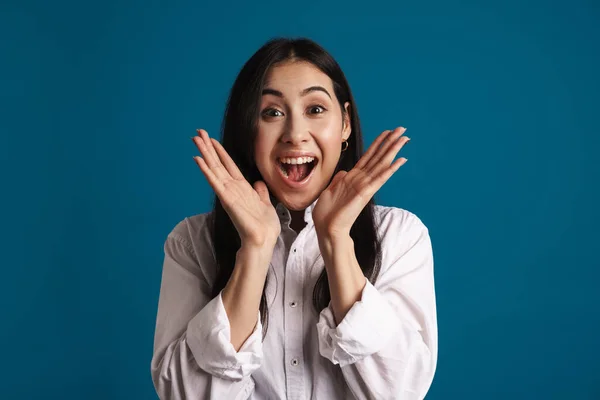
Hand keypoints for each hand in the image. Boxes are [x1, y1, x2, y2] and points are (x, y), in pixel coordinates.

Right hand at [192, 129, 280, 248]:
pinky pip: (214, 182)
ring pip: (214, 169)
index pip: (228, 165)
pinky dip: (206, 170)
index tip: (212, 139)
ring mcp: (228, 193)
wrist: (263, 240)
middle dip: (208, 148)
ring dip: (205, 154)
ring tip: (195, 140)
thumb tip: (258, 183)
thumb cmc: (264, 226)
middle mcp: (232, 188)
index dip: (220, 151)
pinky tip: (199, 160)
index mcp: (242, 188)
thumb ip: (260, 192)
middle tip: (198, 132)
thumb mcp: (265, 203)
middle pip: (217, 163)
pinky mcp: (226, 199)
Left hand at [312, 127, 409, 237]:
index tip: (387, 132)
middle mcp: (361, 180)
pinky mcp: (365, 193)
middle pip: (379, 157)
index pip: (368, 156)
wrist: (327, 228)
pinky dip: (390, 169)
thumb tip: (344, 172)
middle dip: (390, 142)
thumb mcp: (330, 190)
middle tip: (403, 130)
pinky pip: (380, 178)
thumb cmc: (327, 212)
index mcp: (353, 177)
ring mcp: (364, 186)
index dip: (378, 143)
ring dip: (393, 150)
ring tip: (404, 139)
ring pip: (382, 164)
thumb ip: (339, 179)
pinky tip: (400, 160)